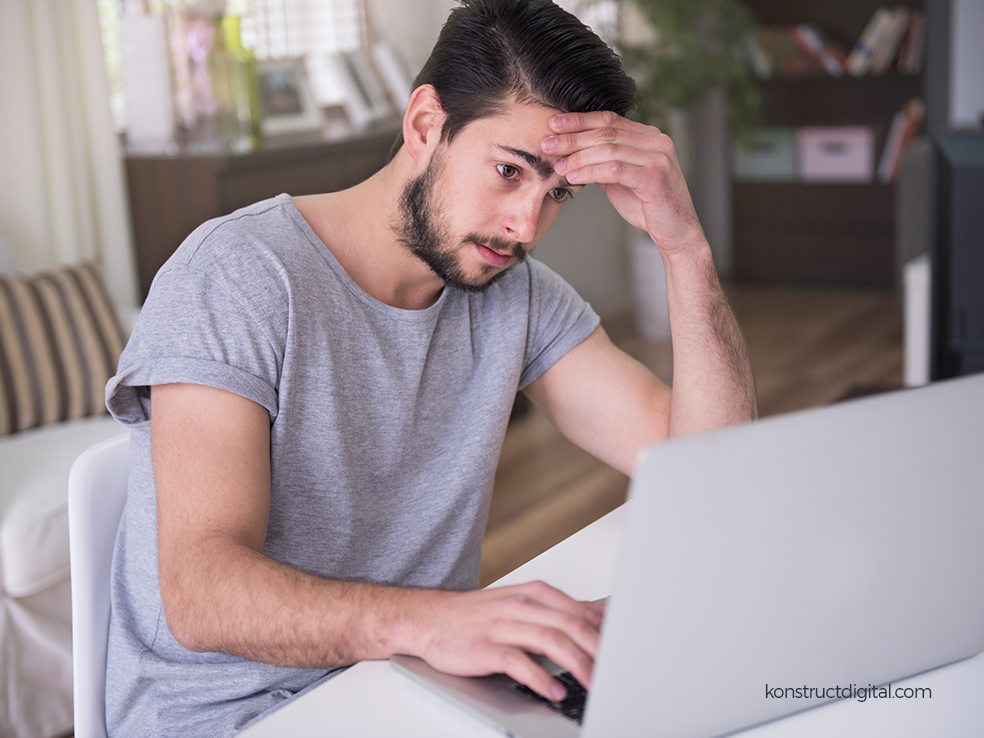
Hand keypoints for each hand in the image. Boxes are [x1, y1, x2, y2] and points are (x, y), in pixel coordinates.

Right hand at [406, 581, 603, 701]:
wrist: (428, 619)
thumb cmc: (475, 615)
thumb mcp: (518, 602)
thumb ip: (554, 610)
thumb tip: (595, 617)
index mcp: (533, 593)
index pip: (579, 609)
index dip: (604, 630)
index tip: (624, 648)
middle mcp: (520, 605)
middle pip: (570, 623)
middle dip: (598, 648)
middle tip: (616, 669)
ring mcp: (502, 625)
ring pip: (550, 640)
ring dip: (577, 664)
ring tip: (594, 683)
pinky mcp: (485, 648)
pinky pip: (519, 662)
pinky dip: (541, 679)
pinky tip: (555, 691)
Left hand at [542, 111, 705, 255]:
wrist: (676, 232)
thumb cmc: (648, 206)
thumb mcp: (622, 179)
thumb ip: (604, 163)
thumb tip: (573, 154)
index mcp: (649, 136)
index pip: (609, 119)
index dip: (580, 120)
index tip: (554, 124)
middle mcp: (656, 141)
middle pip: (606, 132)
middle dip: (572, 137)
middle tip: (547, 143)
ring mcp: (657, 157)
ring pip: (608, 149)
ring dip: (578, 157)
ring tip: (557, 166)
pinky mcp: (654, 177)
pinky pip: (614, 169)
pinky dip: (590, 171)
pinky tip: (573, 177)